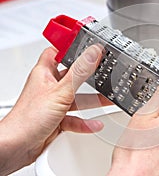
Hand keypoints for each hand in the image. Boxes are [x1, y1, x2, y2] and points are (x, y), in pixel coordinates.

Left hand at [0, 44, 110, 174]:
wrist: (15, 148)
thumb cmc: (27, 119)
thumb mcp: (60, 92)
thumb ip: (79, 72)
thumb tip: (93, 52)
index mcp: (45, 73)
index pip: (57, 52)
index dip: (71, 47)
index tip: (88, 44)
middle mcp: (49, 86)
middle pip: (72, 76)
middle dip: (89, 76)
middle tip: (104, 73)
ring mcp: (53, 103)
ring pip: (76, 99)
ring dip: (92, 101)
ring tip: (107, 99)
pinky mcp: (57, 119)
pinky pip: (75, 118)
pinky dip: (86, 122)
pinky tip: (95, 124)